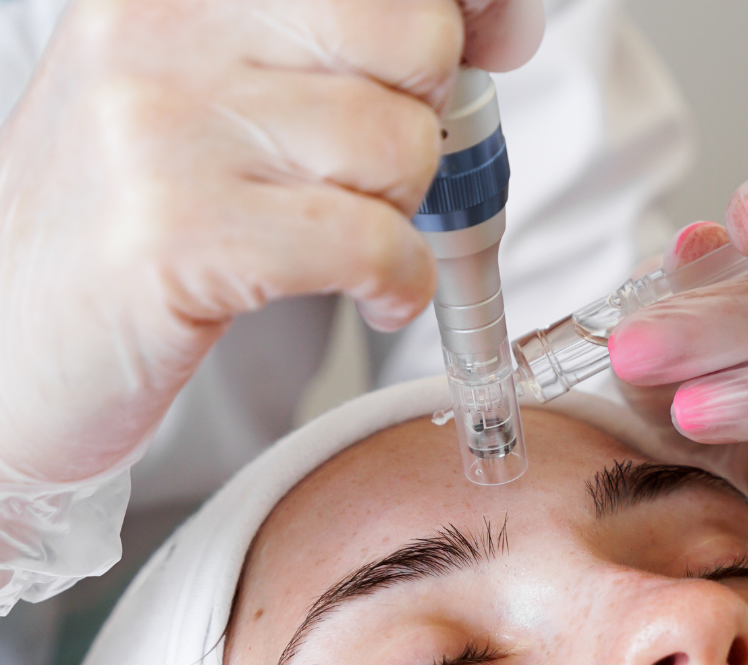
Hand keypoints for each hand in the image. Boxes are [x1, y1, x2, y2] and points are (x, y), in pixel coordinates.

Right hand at [0, 0, 543, 485]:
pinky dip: (397, 283)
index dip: (462, 2)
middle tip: (380, 178)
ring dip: (402, 217)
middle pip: (410, 35)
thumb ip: (324, 50)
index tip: (499, 36)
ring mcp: (165, 124)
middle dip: (426, 121)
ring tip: (350, 245)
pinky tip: (372, 296)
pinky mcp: (181, 232)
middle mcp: (164, 24)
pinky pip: (370, 242)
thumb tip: (495, 26)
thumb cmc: (129, 228)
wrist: (15, 346)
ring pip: (400, 147)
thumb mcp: (204, 97)